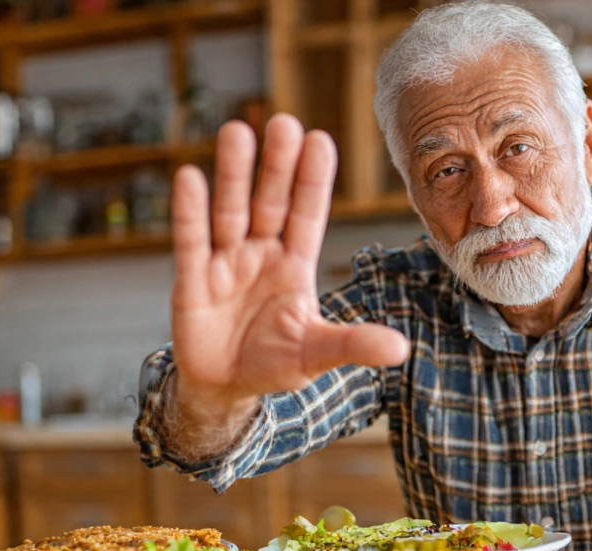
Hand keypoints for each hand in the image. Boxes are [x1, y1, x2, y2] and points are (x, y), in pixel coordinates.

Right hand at [170, 114, 409, 416]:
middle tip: (285, 122)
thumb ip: (352, 345)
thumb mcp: (316, 354)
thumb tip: (401, 350)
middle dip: (277, 166)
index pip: (307, 215)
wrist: (225, 388)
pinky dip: (191, 213)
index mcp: (294, 266)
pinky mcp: (192, 282)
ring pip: (230, 212)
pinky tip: (191, 176)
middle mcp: (261, 255)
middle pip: (270, 203)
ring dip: (234, 174)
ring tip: (238, 130)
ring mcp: (225, 264)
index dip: (312, 181)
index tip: (320, 140)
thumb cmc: (274, 363)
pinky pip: (191, 242)